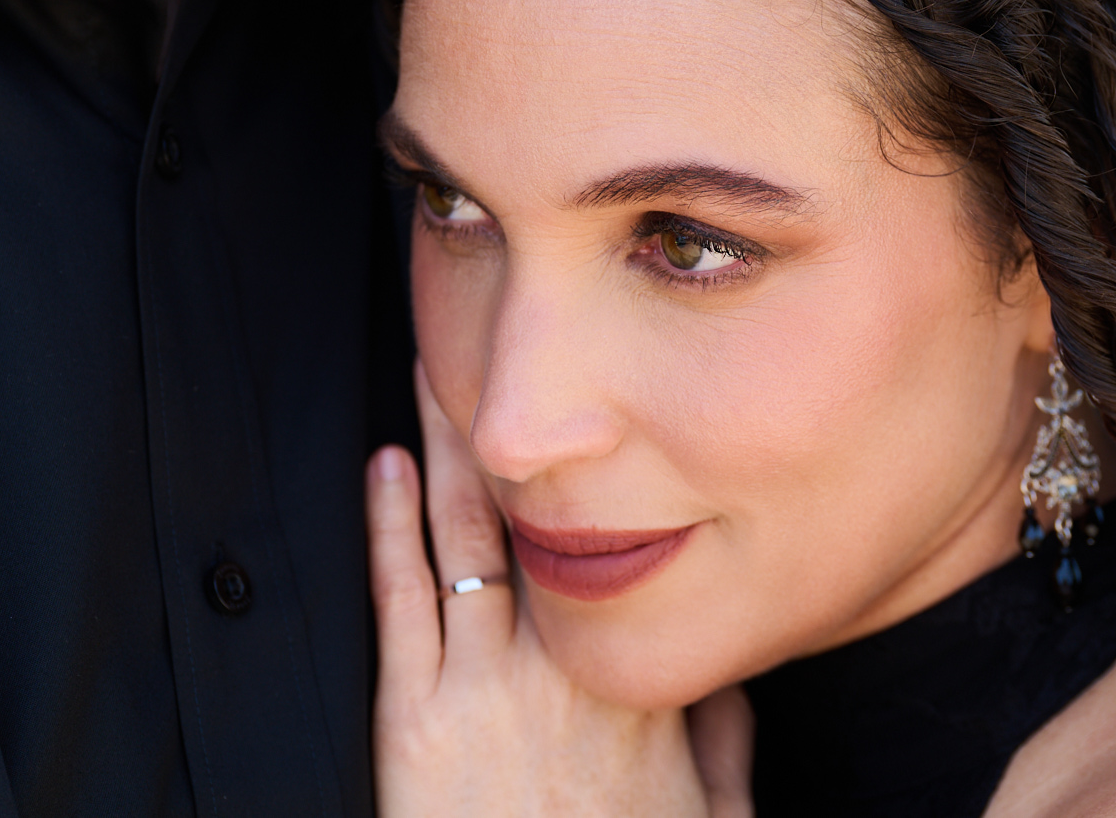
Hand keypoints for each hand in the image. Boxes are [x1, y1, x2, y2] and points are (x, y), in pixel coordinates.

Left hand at [366, 365, 753, 817]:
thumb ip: (728, 741)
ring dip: (445, 448)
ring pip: (468, 536)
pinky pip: (404, 601)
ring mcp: (488, 686)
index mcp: (641, 679)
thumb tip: (732, 678)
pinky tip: (382, 471)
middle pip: (541, 517)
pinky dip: (391, 528)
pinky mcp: (415, 720)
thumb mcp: (716, 817)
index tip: (591, 417)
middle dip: (514, 429)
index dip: (598, 475)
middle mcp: (567, 663)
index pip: (624, 548)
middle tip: (492, 344)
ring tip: (431, 372)